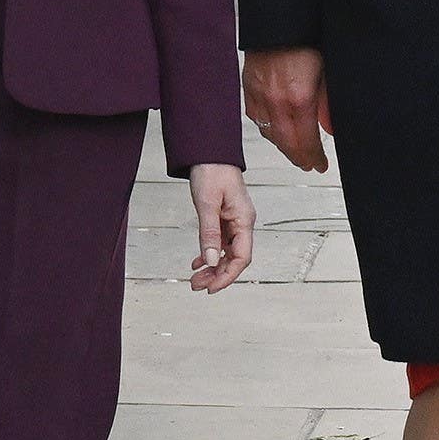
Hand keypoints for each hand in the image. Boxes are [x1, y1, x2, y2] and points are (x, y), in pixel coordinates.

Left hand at [186, 163, 255, 291]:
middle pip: (235, 258)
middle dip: (217, 275)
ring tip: (194, 279)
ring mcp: (234, 220)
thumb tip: (211, 261)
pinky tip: (197, 262)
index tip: (211, 288)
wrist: (209, 151)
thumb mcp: (207, 204)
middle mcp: (242, 222)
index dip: (227, 276)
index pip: (242, 257)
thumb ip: (209, 234)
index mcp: (244, 220)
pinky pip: (220, 242)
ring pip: (227, 252)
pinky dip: (209, 253)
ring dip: (212, 267)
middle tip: (196, 286)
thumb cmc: (211, 172)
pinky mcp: (224, 217)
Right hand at [244, 47, 332, 172]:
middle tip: (310, 163)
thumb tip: (331, 128)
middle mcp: (276, 101)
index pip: (306, 142)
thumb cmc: (306, 38)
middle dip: (299, 157)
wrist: (279, 18)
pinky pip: (256, 117)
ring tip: (296, 151)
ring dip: (283, 145)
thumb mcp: (328, 71)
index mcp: (299, 98)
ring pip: (269, 132)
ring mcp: (259, 95)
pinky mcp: (249, 87)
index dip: (314, 157)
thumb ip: (329, 103)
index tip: (321, 165)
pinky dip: (267, 128)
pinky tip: (276, 129)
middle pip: (286, 143)